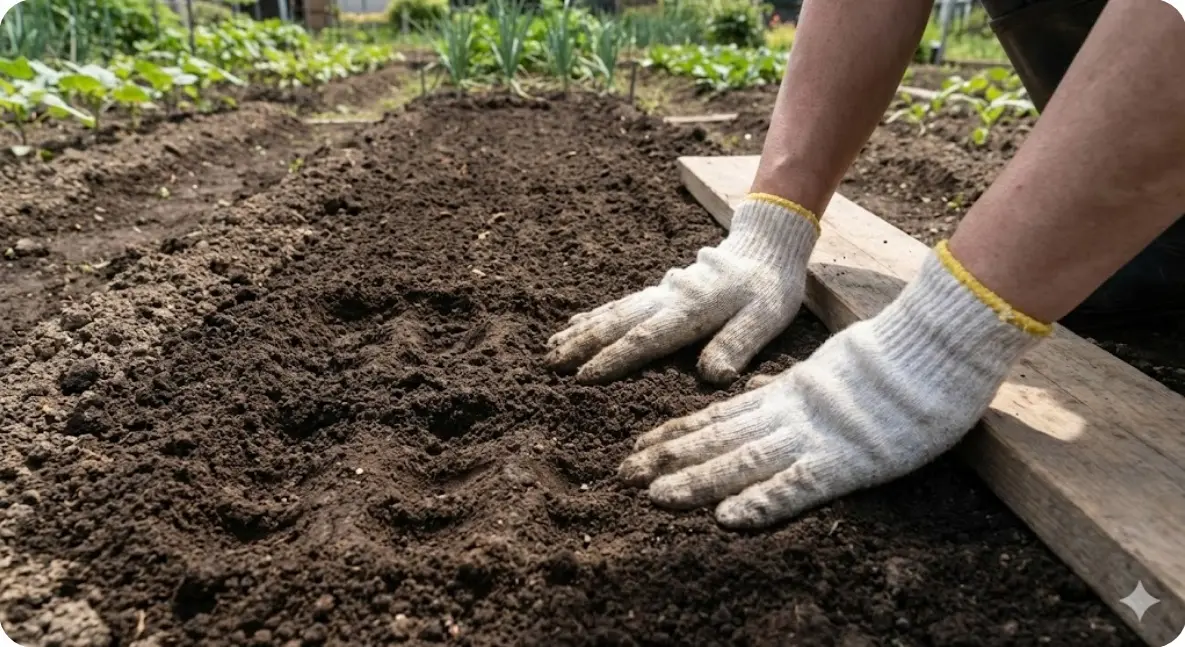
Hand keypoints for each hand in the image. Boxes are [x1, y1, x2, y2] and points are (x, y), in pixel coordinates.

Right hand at [545, 195, 819, 384]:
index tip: (582, 376)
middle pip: (618, 323)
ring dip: (582, 330)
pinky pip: (621, 303)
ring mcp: (661, 291)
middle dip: (582, 344)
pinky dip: (595, 315)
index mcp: (691, 309)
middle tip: (550, 363)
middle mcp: (668, 298)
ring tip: (551, 346)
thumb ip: (737, 345)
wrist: (767, 245)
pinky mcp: (661, 290)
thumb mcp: (764, 319)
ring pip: (614, 312)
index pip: (645, 339)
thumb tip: (712, 376)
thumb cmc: (769, 288)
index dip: (613, 359)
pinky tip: (576, 323)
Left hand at [617, 243, 1050, 528]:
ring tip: (655, 495)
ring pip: (744, 461)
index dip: (677, 432)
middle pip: (719, 439)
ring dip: (698, 481)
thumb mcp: (826, 372)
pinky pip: (798, 486)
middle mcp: (790, 416)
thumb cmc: (893, 362)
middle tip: (624, 475)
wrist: (937, 347)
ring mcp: (815, 438)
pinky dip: (762, 502)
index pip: (720, 416)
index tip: (639, 446)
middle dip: (669, 457)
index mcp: (787, 394)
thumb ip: (788, 388)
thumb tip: (752, 395)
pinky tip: (729, 518)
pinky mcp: (848, 461)